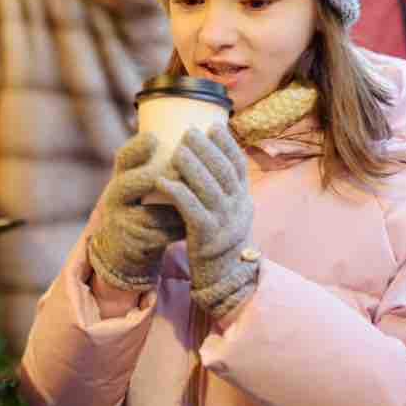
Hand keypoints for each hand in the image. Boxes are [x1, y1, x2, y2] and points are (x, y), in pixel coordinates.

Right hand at [88, 133, 185, 291]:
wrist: (122, 247)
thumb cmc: (141, 206)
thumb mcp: (139, 184)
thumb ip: (155, 163)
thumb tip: (192, 130)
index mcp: (120, 177)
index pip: (123, 157)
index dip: (136, 148)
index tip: (154, 138)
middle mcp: (114, 197)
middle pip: (129, 183)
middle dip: (156, 178)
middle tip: (182, 173)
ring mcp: (120, 221)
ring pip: (153, 213)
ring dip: (178, 209)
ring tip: (200, 202)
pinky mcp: (131, 243)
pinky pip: (161, 235)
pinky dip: (179, 229)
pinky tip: (194, 224)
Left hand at [156, 124, 259, 318]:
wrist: (225, 279)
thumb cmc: (222, 242)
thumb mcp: (230, 214)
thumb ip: (224, 190)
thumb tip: (210, 159)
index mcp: (243, 200)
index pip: (239, 166)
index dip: (227, 144)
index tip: (214, 126)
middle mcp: (238, 208)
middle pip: (223, 172)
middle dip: (207, 149)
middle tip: (190, 131)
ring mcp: (224, 223)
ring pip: (209, 188)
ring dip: (192, 166)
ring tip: (177, 149)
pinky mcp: (206, 236)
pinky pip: (191, 210)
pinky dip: (177, 193)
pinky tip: (162, 181)